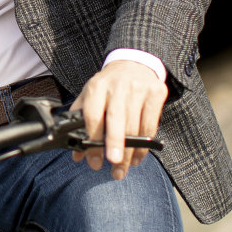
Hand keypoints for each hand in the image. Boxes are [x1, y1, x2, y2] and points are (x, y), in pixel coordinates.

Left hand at [70, 59, 165, 179]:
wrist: (134, 62)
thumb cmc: (109, 86)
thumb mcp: (91, 95)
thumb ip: (81, 123)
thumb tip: (77, 155)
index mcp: (96, 87)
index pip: (92, 115)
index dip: (92, 139)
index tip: (93, 160)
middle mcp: (117, 87)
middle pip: (116, 119)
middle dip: (114, 143)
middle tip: (114, 164)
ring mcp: (138, 89)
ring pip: (135, 126)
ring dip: (130, 152)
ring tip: (123, 169)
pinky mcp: (155, 93)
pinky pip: (150, 125)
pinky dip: (144, 145)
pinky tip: (137, 157)